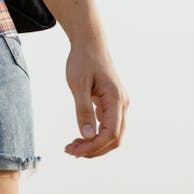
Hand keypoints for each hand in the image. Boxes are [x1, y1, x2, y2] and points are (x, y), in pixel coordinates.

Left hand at [63, 39, 128, 158]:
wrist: (90, 42)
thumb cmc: (83, 60)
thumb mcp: (78, 84)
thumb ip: (83, 110)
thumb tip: (88, 137)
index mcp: (116, 99)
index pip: (110, 133)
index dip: (94, 146)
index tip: (74, 151)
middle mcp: (122, 103)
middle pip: (114, 138)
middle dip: (94, 149)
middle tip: (71, 151)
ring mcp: (120, 104)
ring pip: (112, 134)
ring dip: (95, 144)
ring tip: (73, 146)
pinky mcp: (113, 103)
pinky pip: (108, 125)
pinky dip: (96, 135)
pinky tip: (81, 138)